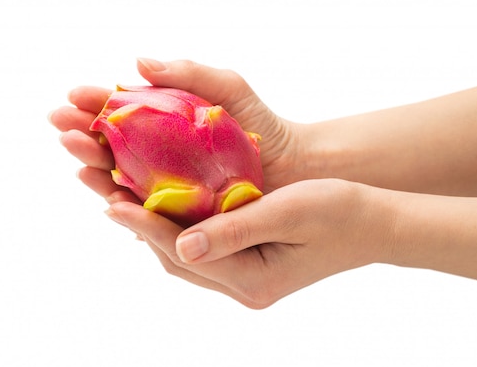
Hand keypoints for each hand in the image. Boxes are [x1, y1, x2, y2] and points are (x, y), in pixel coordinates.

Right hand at [48, 58, 303, 204]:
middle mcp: (156, 152)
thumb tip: (138, 60)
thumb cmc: (258, 122)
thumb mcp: (226, 87)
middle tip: (61, 126)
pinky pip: (145, 210)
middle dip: (83, 134)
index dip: (93, 102)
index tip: (72, 96)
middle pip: (110, 144)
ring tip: (76, 158)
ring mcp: (164, 183)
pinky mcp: (177, 211)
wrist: (292, 164)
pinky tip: (107, 196)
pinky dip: (123, 204)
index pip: (119, 109)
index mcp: (161, 119)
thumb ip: (186, 72)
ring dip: (93, 168)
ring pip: (119, 177)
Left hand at [105, 178, 393, 308]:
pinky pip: (199, 245)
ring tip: (117, 192)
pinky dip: (175, 223)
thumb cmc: (340, 211)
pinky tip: (158, 199)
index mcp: (253, 279)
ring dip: (150, 224)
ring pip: (183, 253)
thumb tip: (183, 246)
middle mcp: (243, 286)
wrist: (374, 223)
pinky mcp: (245, 263)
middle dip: (138, 224)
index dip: (146, 225)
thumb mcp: (289, 212)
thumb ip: (236, 230)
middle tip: (103, 189)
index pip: (185, 252)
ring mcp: (243, 277)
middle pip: (175, 257)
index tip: (111, 200)